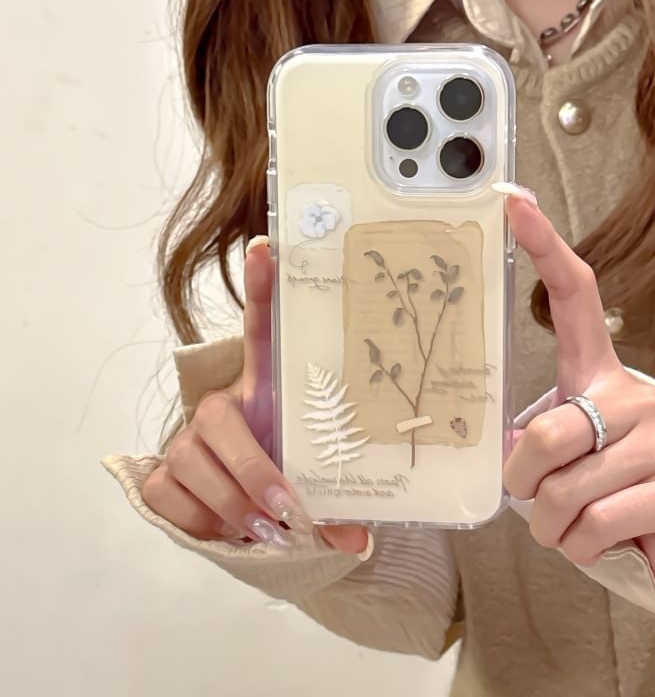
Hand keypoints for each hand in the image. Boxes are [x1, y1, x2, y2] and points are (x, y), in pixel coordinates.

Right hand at [142, 237, 367, 554]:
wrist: (249, 512)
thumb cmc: (291, 477)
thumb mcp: (317, 477)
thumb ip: (338, 502)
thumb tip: (359, 542)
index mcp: (266, 391)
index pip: (261, 330)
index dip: (264, 287)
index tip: (269, 247)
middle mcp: (220, 406)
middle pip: (221, 419)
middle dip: (254, 469)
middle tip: (287, 508)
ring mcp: (186, 439)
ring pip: (193, 462)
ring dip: (231, 504)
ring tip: (264, 531)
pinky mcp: (160, 472)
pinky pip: (167, 494)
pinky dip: (200, 520)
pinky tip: (227, 531)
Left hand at [499, 186, 654, 599]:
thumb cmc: (616, 474)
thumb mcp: (579, 443)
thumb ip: (544, 436)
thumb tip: (509, 456)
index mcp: (602, 372)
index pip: (576, 296)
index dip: (543, 248)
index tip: (514, 202)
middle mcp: (634, 395)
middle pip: (547, 436)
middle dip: (522, 482)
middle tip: (528, 495)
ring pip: (565, 492)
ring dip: (549, 524)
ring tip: (565, 523)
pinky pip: (594, 527)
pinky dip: (576, 546)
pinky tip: (592, 540)